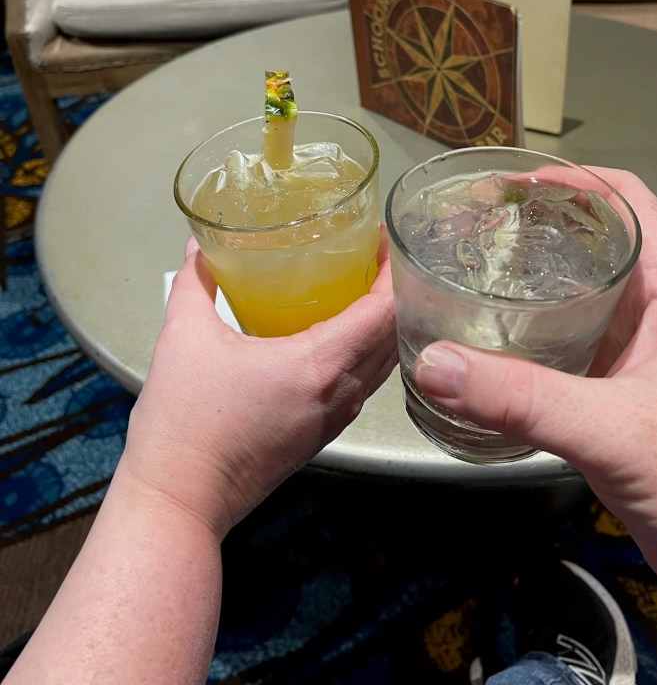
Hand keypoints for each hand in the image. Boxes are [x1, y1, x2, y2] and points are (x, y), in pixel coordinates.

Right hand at [121, 231, 396, 539]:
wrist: (179, 500)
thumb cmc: (183, 424)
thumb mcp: (184, 338)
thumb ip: (195, 283)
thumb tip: (198, 247)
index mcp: (318, 365)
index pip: (384, 311)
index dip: (393, 271)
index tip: (384, 240)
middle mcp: (339, 393)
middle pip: (393, 334)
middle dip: (393, 291)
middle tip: (376, 256)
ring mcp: (334, 418)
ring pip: (382, 363)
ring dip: (383, 324)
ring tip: (364, 288)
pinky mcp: (322, 434)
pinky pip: (362, 384)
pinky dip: (366, 353)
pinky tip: (339, 335)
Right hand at [414, 170, 656, 643]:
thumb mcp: (615, 428)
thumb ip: (524, 398)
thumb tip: (438, 366)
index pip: (629, 202)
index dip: (574, 180)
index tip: (513, 183)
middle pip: (596, 248)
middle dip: (538, 233)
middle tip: (474, 233)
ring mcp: (641, 360)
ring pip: (580, 304)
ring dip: (532, 291)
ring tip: (470, 283)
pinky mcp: (623, 402)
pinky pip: (571, 355)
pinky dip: (532, 346)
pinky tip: (492, 356)